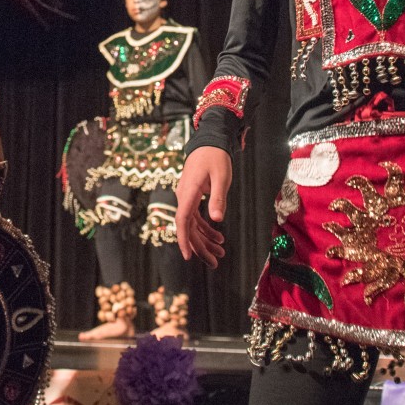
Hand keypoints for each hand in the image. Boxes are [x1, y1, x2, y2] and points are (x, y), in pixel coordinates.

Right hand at [175, 148, 232, 267]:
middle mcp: (184, 197)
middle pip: (188, 228)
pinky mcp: (192, 197)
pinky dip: (206, 228)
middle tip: (215, 262)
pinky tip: (217, 237)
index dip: (184, 239)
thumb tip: (216, 219)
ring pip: (192, 225)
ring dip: (205, 240)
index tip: (188, 256)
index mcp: (189, 192)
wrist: (209, 142)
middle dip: (200, 247)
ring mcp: (187, 197)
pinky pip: (196, 218)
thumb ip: (218, 198)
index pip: (183, 220)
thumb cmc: (216, 157)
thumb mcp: (221, 177)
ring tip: (220, 253)